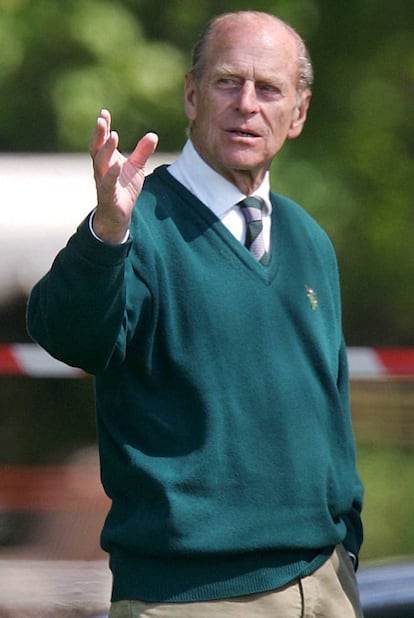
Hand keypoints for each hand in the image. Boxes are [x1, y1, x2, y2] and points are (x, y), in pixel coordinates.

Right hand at [89, 109, 157, 243]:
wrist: (119, 214)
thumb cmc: (124, 188)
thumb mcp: (136, 168)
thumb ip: (142, 152)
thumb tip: (153, 135)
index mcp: (106, 160)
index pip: (102, 141)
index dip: (103, 128)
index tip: (104, 113)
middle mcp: (101, 169)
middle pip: (96, 148)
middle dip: (98, 134)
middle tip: (101, 120)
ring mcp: (103, 181)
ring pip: (100, 163)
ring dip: (106, 149)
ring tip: (113, 136)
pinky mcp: (108, 195)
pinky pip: (107, 183)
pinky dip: (111, 174)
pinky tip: (117, 165)